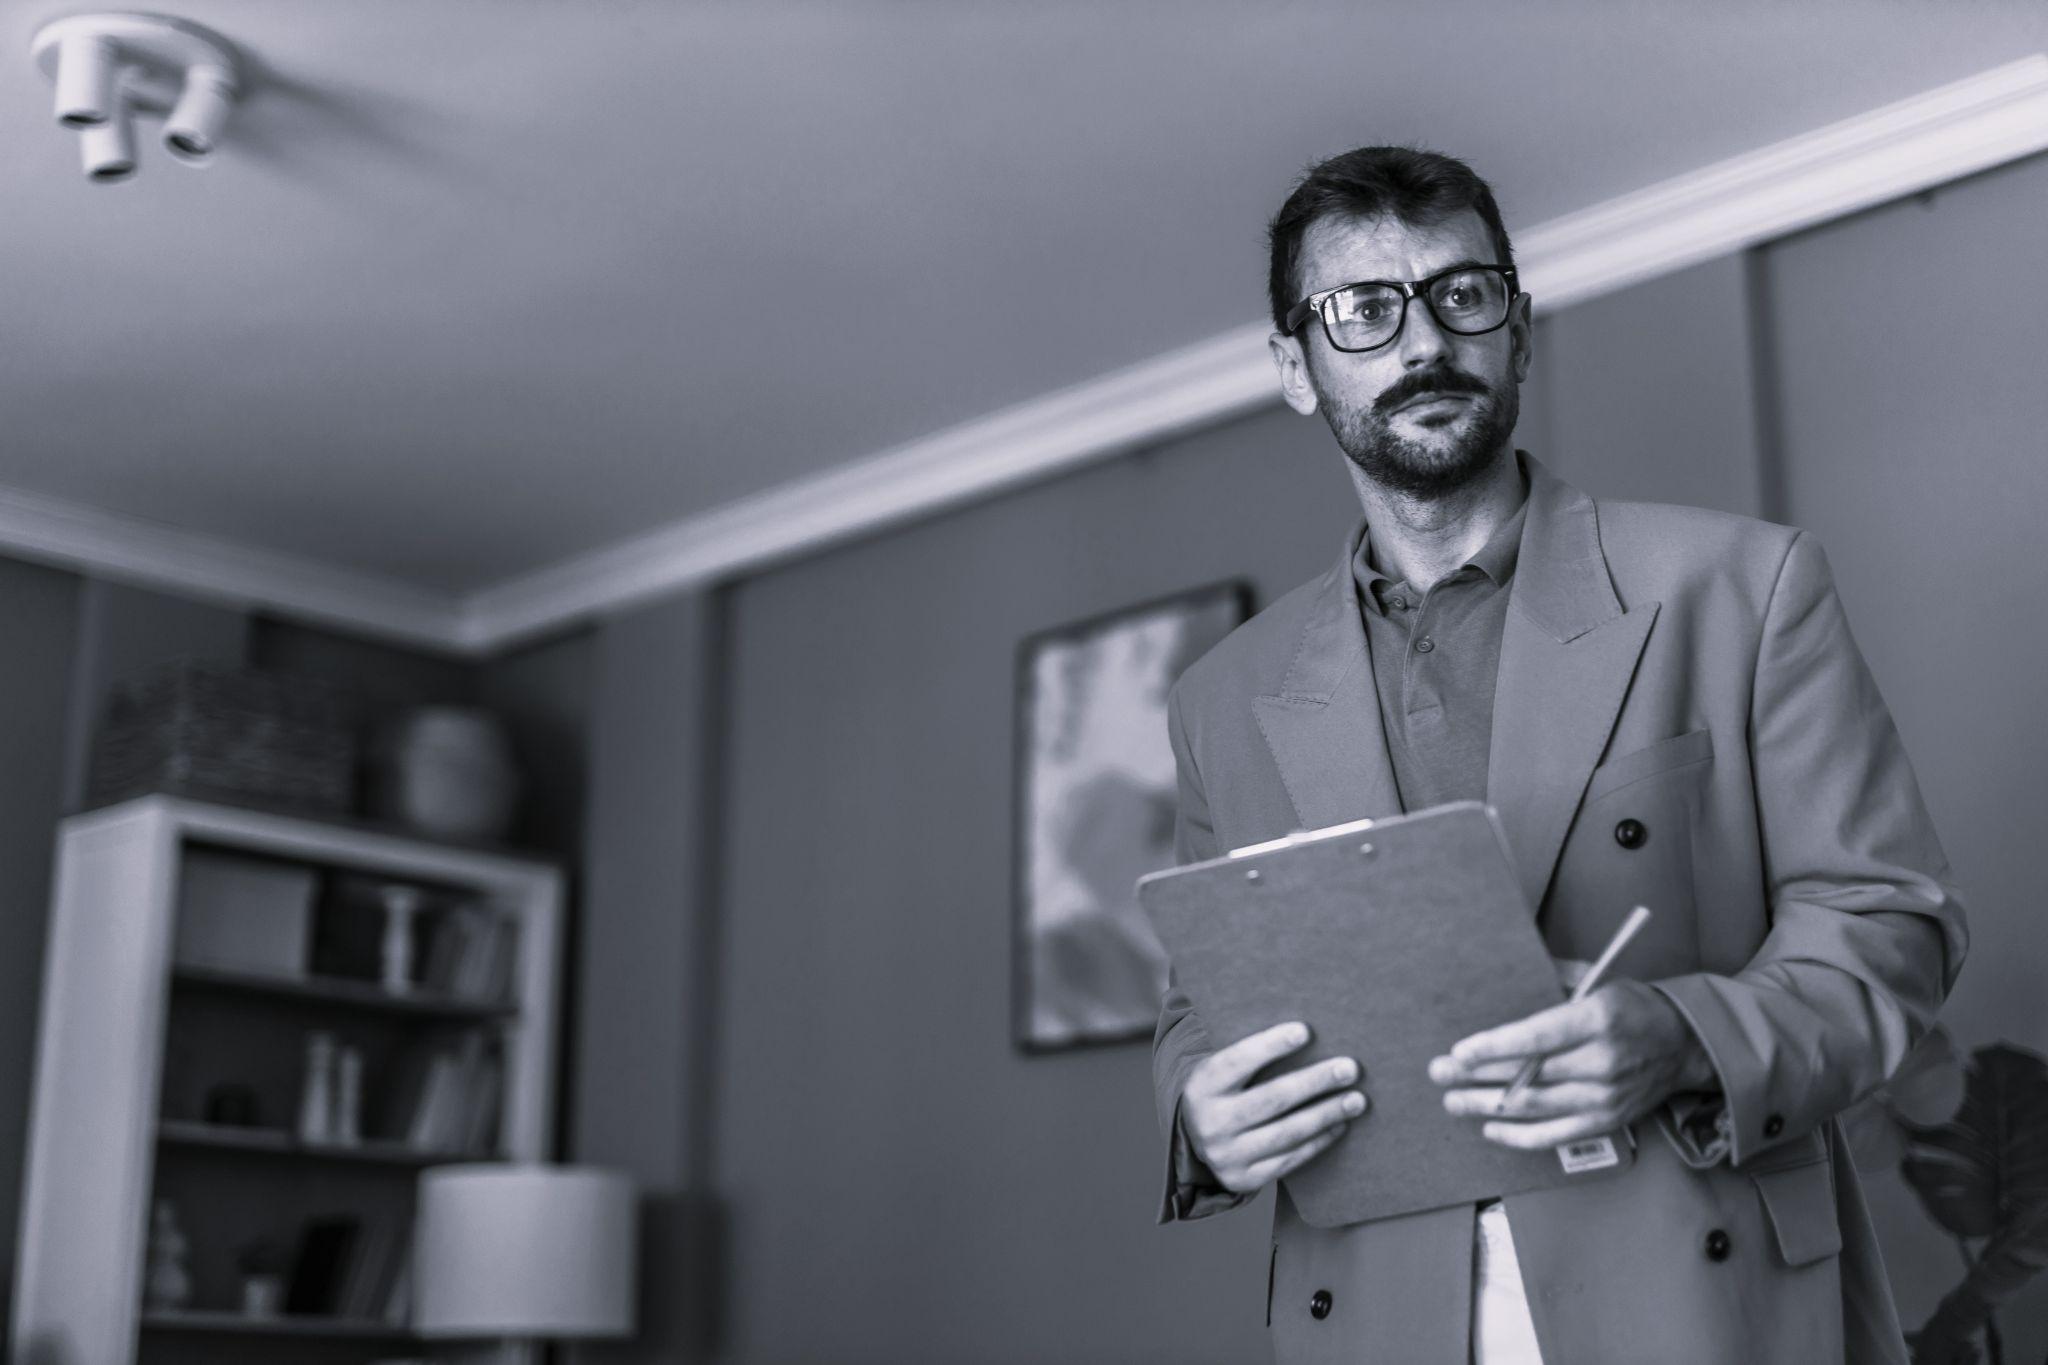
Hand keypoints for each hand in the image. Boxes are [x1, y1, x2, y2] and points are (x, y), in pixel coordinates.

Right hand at [1181, 1022, 1366, 1193]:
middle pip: (1272, 1098)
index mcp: (1201, 1085)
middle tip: (1350, 1068)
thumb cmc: (1224, 1090)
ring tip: (1357, 1099)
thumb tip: (1308, 1035)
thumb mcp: (1222, 1071)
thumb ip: (1251, 1057)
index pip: (1237, 1061)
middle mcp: (1211, 1122)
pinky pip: (1290, 1159)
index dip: (1271, 1046)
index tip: (1306, 1030)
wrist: (1195, 1139)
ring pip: (1287, 1132)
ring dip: (1327, 1114)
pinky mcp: (1244, 1179)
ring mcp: (1227, 1155)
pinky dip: (1319, 1141)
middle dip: (1315, 1081)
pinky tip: (1340, 1125)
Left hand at [1427, 978, 1713, 1148]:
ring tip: (1452, 1100)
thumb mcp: (1599, 980)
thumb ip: (1554, 979)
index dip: (1495, 1047)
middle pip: (1528, 1075)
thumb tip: (1506, 969)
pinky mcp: (1606, 1121)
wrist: (1684, 1046)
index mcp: (1598, 1021)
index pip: (1538, 1038)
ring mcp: (1604, 1098)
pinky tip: (1490, 1128)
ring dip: (1486, 1106)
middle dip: (1476, 1076)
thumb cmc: (1633, 1008)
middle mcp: (1602, 1063)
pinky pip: (1555, 1137)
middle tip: (1438, 1072)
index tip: (1460, 1052)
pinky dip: (1519, 1137)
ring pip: (1534, 1108)